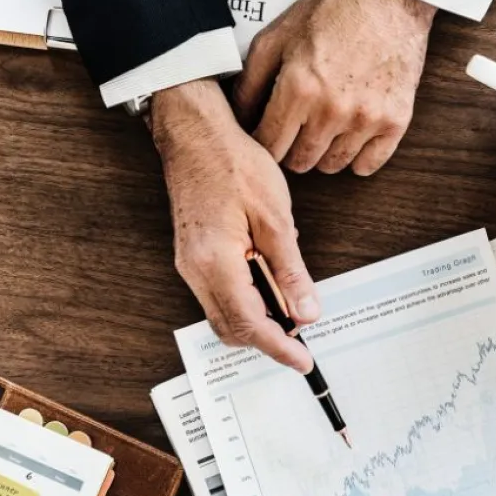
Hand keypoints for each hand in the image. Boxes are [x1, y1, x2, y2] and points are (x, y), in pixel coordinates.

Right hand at [151, 78, 319, 370]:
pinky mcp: (192, 256)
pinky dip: (246, 299)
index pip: (249, 324)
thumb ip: (290, 270)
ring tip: (290, 305)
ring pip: (223, 314)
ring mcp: (189, 264)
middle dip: (267, 339)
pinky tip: (269, 281)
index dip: (278, 348)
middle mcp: (194, 270)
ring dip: (257, 318)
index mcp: (214, 262)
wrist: (196, 135)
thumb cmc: (233, 164)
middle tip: (302, 335)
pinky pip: (218, 294)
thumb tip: (305, 311)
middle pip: (231, 328)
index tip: (302, 360)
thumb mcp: (276, 218)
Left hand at [234, 0, 436, 175]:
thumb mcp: (277, 36)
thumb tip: (238, 117)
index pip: (269, 146)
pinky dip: (356, 157)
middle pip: (299, 162)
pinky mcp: (395, 120)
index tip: (267, 136)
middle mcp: (332, 109)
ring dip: (323, 153)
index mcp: (298, 88)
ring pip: (332, 166)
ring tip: (323, 129)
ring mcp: (366, 118)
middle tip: (295, 130)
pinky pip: (368, 165)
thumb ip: (251, 81)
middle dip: (290, 150)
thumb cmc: (333, 11)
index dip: (262, 144)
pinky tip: (350, 137)